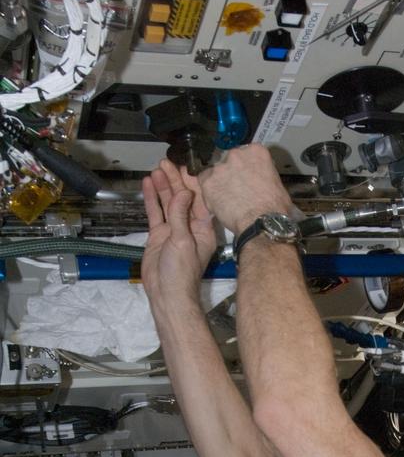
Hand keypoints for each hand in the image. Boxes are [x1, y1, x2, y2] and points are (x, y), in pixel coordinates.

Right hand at [141, 159, 217, 306]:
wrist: (166, 293)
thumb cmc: (182, 273)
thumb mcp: (182, 241)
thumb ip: (180, 215)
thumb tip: (182, 193)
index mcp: (203, 229)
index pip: (199, 200)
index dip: (191, 183)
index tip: (183, 167)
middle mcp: (190, 227)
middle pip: (182, 198)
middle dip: (175, 180)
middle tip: (165, 163)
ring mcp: (174, 230)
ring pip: (168, 203)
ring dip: (162, 187)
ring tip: (156, 170)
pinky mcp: (159, 234)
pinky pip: (155, 212)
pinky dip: (151, 199)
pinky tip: (147, 185)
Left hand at [198, 143, 293, 234]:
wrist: (262, 222)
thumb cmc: (273, 207)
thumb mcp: (278, 184)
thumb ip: (265, 176)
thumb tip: (263, 182)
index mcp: (256, 152)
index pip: (248, 153)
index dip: (248, 166)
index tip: (248, 175)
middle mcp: (236, 154)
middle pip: (230, 160)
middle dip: (233, 172)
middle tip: (239, 188)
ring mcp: (220, 167)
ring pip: (216, 171)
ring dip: (221, 182)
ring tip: (229, 198)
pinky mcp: (208, 181)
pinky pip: (205, 182)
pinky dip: (210, 191)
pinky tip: (219, 201)